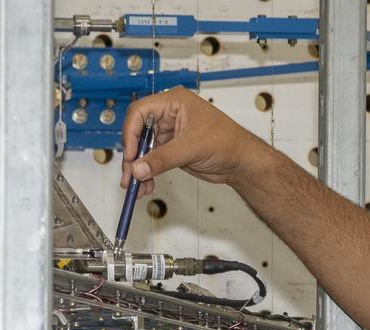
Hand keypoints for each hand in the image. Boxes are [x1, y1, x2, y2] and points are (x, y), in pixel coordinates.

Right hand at [120, 87, 262, 197]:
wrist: (241, 161)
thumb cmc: (226, 142)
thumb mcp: (191, 148)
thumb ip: (162, 159)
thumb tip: (138, 170)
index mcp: (173, 102)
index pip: (140, 112)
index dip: (131, 133)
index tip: (131, 155)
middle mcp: (168, 115)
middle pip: (138, 133)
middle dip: (132, 157)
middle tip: (129, 177)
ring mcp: (168, 133)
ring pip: (143, 150)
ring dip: (138, 170)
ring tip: (136, 188)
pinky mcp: (170, 150)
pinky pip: (152, 161)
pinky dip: (147, 174)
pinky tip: (146, 188)